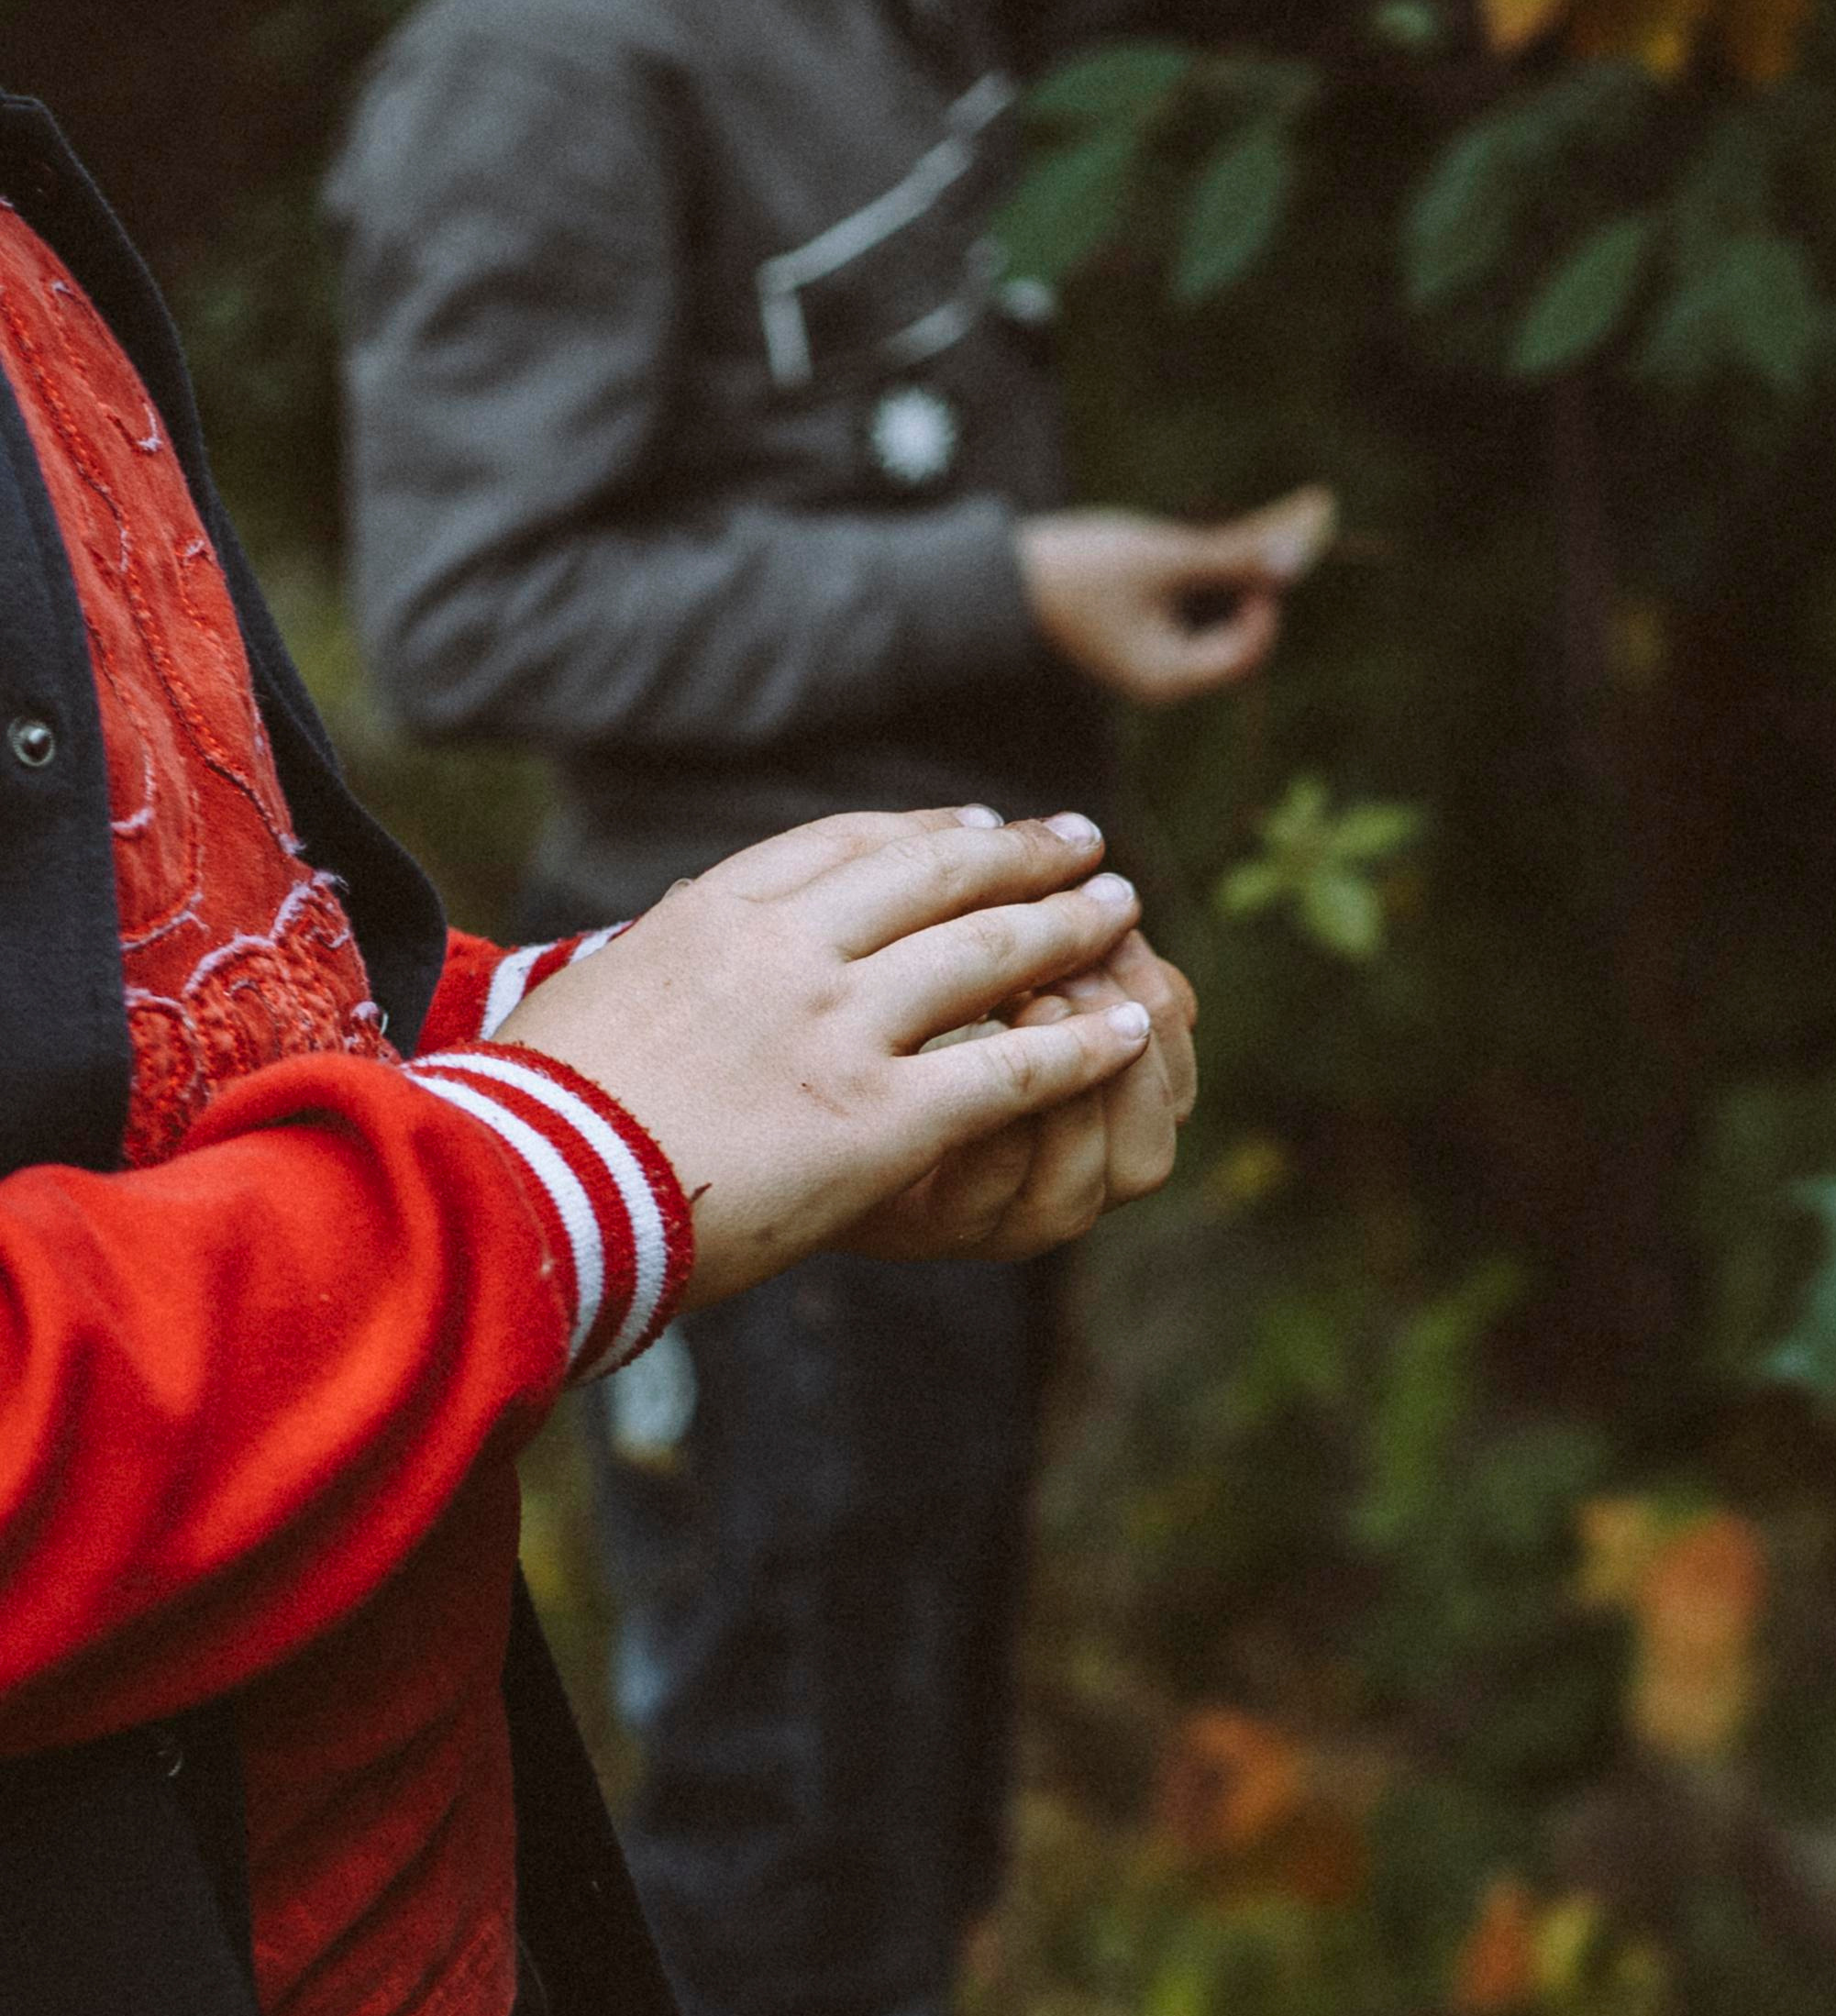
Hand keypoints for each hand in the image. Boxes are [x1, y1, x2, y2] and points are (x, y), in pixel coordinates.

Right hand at [498, 807, 1153, 1306]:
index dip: (928, 832)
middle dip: (1023, 855)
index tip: (975, 827)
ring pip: (988, 954)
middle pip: (937, 876)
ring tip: (1124, 908)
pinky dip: (1080, 1043)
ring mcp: (839, 1033)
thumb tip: (674, 946)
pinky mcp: (877, 1123)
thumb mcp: (594, 995)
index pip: (849, 845)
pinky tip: (1127, 1028)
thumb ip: (663, 962)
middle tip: (1082, 842)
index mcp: (718, 911)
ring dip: (1070, 925)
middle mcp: (790, 951)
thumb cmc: (539, 1114)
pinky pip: (1008, 1070)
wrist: (528, 1188)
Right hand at [1017, 484, 1334, 706]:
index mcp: (1171, 678)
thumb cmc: (1077, 573)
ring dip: (1246, 564)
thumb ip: (1234, 557)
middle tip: (1302, 516)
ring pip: (1223, 608)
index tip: (1270, 548)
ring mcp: (1155, 651)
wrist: (999, 580)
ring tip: (1272, 518)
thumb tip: (1302, 552)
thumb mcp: (1161, 558)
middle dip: (1266, 574)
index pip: (1248, 649)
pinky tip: (1227, 533)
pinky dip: (1217, 567)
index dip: (1268, 600)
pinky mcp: (1143, 625)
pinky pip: (1198, 599)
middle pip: (1242, 628)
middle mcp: (1168, 674)